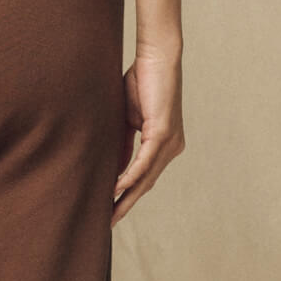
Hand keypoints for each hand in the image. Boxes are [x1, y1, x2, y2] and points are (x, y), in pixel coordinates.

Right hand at [113, 46, 183, 225]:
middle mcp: (172, 147)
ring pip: (146, 177)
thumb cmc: (142, 81)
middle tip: (108, 222)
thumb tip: (114, 171)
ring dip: (127, 197)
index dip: (128, 195)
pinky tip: (117, 189)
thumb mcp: (128, 119)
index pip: (144, 177)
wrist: (156, 57)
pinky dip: (131, 176)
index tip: (111, 210)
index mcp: (164, 144)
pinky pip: (145, 161)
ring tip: (110, 212)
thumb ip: (123, 145)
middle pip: (146, 183)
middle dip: (127, 204)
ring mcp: (170, 141)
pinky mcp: (164, 132)